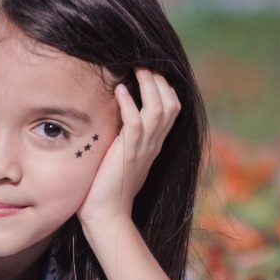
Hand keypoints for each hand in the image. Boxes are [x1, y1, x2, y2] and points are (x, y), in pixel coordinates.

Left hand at [77, 69, 180, 229]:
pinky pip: (136, 122)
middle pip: (171, 104)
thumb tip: (115, 117)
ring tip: (136, 69)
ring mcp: (143, 148)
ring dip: (148, 86)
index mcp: (154, 144)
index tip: (150, 72)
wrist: (107, 214)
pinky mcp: (129, 152)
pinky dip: (129, 103)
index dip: (164, 87)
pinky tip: (119, 90)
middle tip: (144, 65)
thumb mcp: (122, 157)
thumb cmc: (107, 188)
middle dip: (160, 81)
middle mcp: (153, 143)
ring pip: (159, 108)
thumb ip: (125, 138)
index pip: (172, 109)